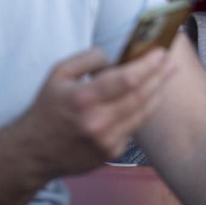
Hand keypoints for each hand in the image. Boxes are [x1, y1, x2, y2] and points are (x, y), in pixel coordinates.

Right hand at [15, 47, 172, 178]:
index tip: (160, 52)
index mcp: (83, 98)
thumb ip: (87, 58)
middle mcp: (97, 121)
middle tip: (171, 62)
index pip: (126, 79)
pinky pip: (132, 127)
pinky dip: (141, 111)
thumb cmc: (47, 108)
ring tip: (166, 76)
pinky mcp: (110, 152)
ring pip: (142, 113)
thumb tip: (114, 56)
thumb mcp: (58, 74)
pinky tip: (147, 99)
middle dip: (160, 76)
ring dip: (158, 92)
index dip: (148, 65)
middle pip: (140, 96)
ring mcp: (106, 140)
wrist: (34, 151)